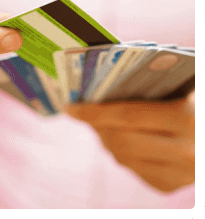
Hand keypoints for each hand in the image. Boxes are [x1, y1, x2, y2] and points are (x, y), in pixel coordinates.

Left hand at [65, 91, 194, 192]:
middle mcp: (187, 153)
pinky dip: (123, 154)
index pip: (128, 116)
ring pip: (125, 159)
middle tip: (82, 113)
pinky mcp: (175, 187)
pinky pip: (137, 171)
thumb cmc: (197, 99)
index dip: (95, 112)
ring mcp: (182, 175)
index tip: (71, 106)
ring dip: (106, 140)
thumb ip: (155, 82)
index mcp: (188, 120)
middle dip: (97, 126)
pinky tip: (119, 139)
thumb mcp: (187, 85)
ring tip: (98, 123)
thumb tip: (107, 78)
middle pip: (122, 141)